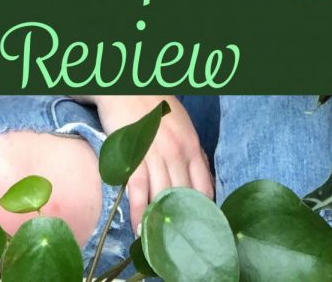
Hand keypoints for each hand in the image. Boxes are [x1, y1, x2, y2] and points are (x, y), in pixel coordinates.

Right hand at [93, 95, 213, 232]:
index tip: (200, 229)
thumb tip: (202, 179)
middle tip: (180, 243)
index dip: (203, 212)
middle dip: (183, 223)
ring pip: (162, 197)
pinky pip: (138, 191)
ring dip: (161, 223)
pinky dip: (140, 213)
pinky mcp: (133, 156)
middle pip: (184, 197)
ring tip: (160, 243)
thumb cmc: (155, 106)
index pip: (204, 188)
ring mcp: (155, 155)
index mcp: (192, 147)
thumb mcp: (182, 126)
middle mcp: (177, 153)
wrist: (128, 88)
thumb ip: (192, 152)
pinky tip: (140, 229)